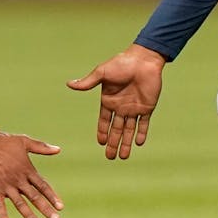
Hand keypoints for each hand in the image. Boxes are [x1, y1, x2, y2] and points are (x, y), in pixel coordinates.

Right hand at [0, 132, 61, 217]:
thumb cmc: (3, 141)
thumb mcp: (24, 142)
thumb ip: (41, 147)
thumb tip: (58, 149)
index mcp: (27, 170)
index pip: (43, 186)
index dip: (52, 197)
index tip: (61, 207)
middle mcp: (19, 180)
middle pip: (35, 197)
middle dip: (46, 209)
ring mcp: (6, 186)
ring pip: (20, 204)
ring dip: (29, 215)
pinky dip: (3, 215)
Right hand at [67, 44, 165, 159]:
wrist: (143, 59)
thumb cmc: (121, 63)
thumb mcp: (102, 73)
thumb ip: (88, 82)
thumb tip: (69, 84)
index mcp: (109, 100)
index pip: (104, 120)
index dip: (103, 132)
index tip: (101, 143)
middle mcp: (121, 107)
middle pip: (116, 129)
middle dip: (113, 144)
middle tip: (110, 157)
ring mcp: (134, 108)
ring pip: (129, 130)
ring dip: (126, 143)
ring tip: (123, 157)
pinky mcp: (147, 107)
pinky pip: (144, 124)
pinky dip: (141, 133)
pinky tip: (138, 143)